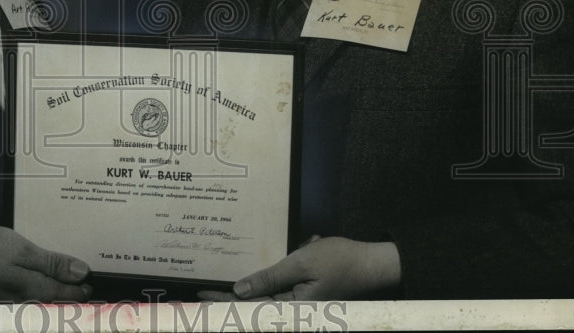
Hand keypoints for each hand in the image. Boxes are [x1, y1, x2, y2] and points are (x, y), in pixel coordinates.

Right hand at [0, 226, 91, 301]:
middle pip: (56, 304)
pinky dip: (39, 294)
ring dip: (56, 296)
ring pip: (43, 304)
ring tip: (67, 285)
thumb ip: (51, 263)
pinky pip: (28, 300)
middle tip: (85, 287)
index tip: (91, 283)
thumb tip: (81, 273)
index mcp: (34, 290)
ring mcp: (12, 304)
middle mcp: (26, 303)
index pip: (67, 295)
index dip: (82, 289)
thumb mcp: (21, 250)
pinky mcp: (2, 301)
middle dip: (72, 297)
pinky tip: (39, 284)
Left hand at [197, 236, 400, 300]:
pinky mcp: (306, 298)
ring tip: (220, 290)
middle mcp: (296, 312)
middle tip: (201, 296)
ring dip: (247, 296)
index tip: (201, 298)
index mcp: (293, 309)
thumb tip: (239, 291)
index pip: (250, 309)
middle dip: (229, 301)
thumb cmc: (339, 260)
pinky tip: (253, 283)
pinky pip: (281, 294)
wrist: (372, 263)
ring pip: (267, 302)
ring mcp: (302, 306)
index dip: (224, 303)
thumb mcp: (300, 263)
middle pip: (255, 308)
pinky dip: (267, 287)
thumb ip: (270, 278)